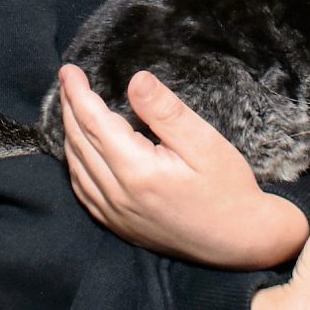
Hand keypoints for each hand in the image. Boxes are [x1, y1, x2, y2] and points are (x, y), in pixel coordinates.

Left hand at [59, 64, 308, 267]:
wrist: (241, 240)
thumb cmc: (227, 187)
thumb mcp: (204, 141)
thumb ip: (165, 111)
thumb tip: (135, 80)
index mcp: (136, 171)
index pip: (94, 123)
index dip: (78, 93)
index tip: (70, 70)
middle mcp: (118, 196)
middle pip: (80, 143)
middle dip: (70, 108)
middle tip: (67, 80)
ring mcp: (116, 216)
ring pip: (77, 168)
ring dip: (70, 134)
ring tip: (72, 107)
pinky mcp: (120, 227)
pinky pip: (84, 192)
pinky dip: (76, 164)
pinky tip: (81, 151)